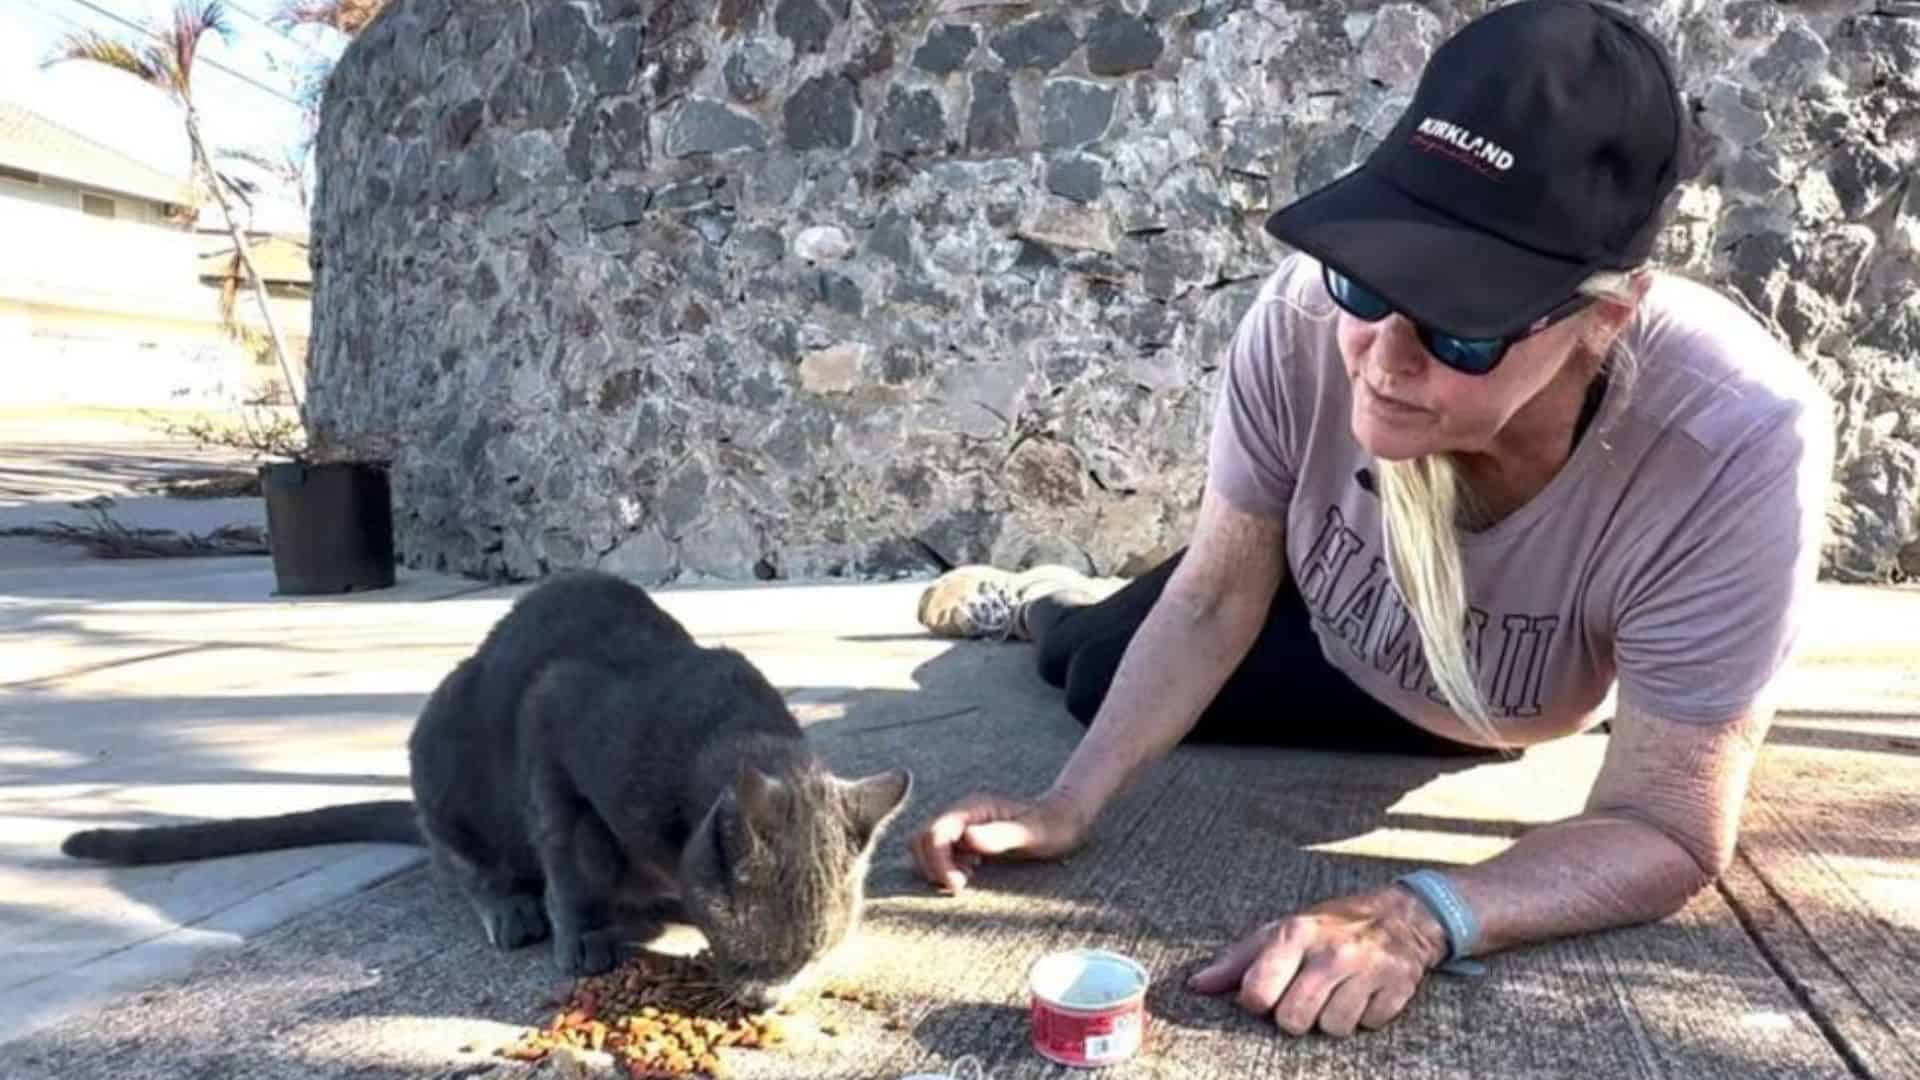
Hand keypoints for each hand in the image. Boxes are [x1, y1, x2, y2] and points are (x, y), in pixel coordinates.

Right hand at [910, 791, 1090, 893]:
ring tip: (965, 880)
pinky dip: (946, 867)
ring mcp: (963, 825)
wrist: (1063, 819)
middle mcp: (962, 814)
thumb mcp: (1032, 834)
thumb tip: (967, 837)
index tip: (958, 885)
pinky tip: (970, 874)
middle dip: (932, 866)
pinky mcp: (966, 838)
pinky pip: (940, 853)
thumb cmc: (1052, 826)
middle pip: (922, 838)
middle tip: (959, 885)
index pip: (934, 833)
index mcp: (972, 809)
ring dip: (937, 867)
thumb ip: (1000, 835)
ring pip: (927, 846)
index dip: (938, 861)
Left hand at [1186, 886, 1447, 1036]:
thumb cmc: (1328, 927)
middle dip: (1295, 1017)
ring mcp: (1367, 969)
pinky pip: (1368, 1025)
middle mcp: (1331, 951)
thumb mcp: (1280, 931)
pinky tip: (1364, 993)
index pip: (1257, 994)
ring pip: (1332, 1028)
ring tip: (1336, 993)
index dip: (1257, 1002)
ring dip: (1332, 1018)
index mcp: (1295, 934)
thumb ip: (1237, 961)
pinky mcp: (1398, 987)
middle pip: (1293, 1020)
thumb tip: (1196, 986)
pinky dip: (1365, 1016)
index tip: (1267, 995)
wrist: (1401, 915)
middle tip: (1306, 996)